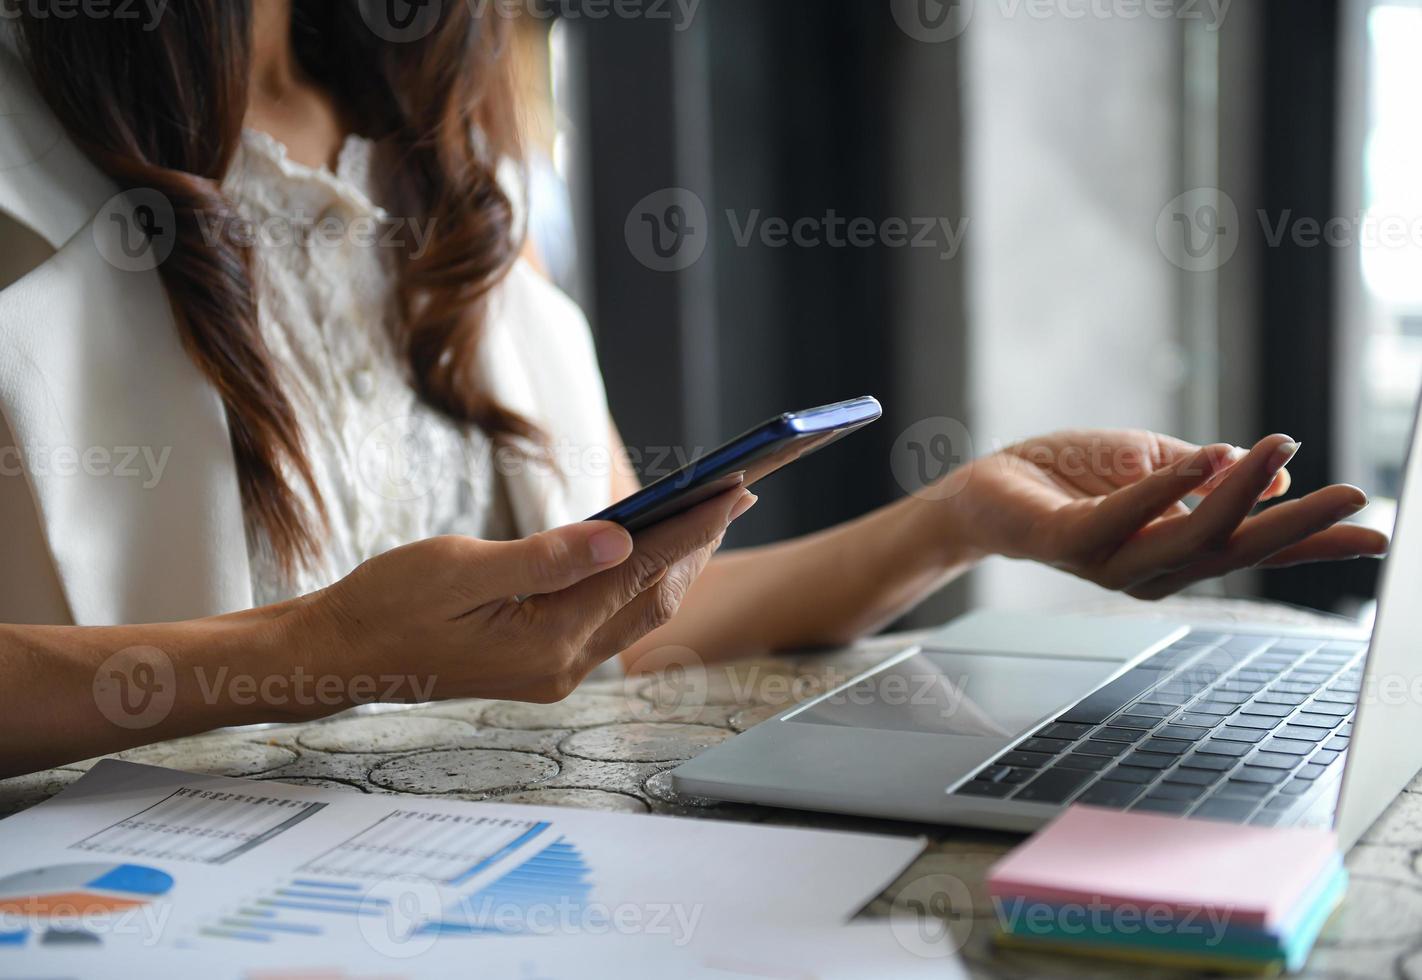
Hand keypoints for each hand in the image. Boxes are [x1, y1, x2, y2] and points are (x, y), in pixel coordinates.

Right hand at [295, 487, 756, 706]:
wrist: (343, 655)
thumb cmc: (387, 604)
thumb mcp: (459, 570)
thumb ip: (546, 559)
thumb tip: (622, 538)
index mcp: (547, 641)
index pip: (640, 571)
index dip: (691, 526)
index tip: (734, 487)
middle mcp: (564, 665)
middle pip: (655, 598)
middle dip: (698, 543)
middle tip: (738, 492)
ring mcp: (556, 672)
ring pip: (638, 613)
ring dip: (676, 564)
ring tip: (706, 516)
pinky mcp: (543, 666)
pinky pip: (610, 621)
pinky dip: (638, 582)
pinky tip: (645, 551)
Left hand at [940, 430, 1387, 599]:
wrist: (986, 489)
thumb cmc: (1069, 478)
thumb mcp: (1151, 466)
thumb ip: (1206, 475)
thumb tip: (1273, 475)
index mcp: (1176, 552)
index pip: (1256, 547)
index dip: (1315, 542)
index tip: (1379, 534)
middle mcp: (1152, 568)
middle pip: (1237, 550)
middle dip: (1298, 526)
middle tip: (1355, 497)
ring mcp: (1110, 561)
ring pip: (1190, 537)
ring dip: (1239, 491)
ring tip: (1282, 449)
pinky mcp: (1070, 541)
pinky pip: (1123, 518)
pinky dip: (1166, 489)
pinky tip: (1206, 458)